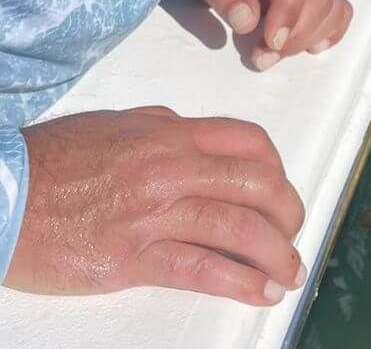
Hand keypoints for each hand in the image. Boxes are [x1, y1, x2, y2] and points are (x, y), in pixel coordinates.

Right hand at [6, 107, 305, 304]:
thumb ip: (165, 129)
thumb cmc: (53, 160)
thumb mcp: (118, 125)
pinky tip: (261, 292)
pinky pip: (200, 269)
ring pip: (238, 228)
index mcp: (170, 133)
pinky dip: (241, 282)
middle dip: (288, 211)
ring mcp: (153, 212)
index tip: (281, 189)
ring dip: (277, 253)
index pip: (249, 142)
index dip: (277, 168)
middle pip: (256, 184)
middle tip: (294, 231)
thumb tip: (198, 138)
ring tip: (291, 271)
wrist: (2, 195)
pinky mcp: (130, 258)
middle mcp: (170, 167)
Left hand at [176, 0, 351, 70]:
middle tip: (262, 56)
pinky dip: (324, 32)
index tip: (270, 41)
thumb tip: (247, 20)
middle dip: (295, 33)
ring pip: (330, 8)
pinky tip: (303, 46)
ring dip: (306, 39)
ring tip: (269, 54)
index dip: (289, 11)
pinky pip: (336, 13)